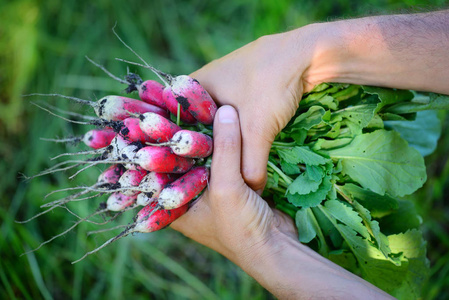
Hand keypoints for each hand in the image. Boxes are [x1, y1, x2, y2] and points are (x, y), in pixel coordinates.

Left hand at [171, 105, 392, 298]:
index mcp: (172, 204)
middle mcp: (186, 196)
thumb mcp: (227, 188)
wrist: (276, 247)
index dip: (155, 143)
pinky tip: (226, 123)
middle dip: (183, 135)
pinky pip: (223, 160)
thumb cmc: (240, 227)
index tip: (153, 116)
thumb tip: (225, 110)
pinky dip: (226, 145)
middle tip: (180, 105)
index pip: (155, 168)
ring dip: (207, 138)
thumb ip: (225, 149)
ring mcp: (209, 190)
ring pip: (204, 157)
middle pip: (181, 159)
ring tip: (201, 107)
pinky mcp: (229, 185)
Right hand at [190, 31, 312, 190]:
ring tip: (222, 168)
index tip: (188, 175)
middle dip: (203, 150)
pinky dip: (235, 133)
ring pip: (215, 122)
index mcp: (192, 87)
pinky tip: (240, 149)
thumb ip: (249, 165)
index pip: (175, 125)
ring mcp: (222, 85)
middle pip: (194, 125)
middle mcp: (202, 85)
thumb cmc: (272, 84)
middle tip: (206, 177)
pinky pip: (231, 117)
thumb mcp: (258, 129)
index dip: (181, 151)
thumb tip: (250, 192)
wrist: (308, 55)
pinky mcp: (241, 89)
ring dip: (221, 142)